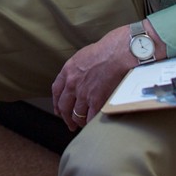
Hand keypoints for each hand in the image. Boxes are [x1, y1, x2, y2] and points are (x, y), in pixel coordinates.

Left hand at [52, 20, 169, 129]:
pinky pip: (90, 118)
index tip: (59, 109)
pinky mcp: (97, 100)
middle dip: (66, 117)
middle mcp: (72, 83)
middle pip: (64, 106)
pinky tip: (92, 125)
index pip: (56, 90)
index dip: (56, 102)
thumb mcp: (84, 55)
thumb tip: (80, 77)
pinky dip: (90, 123)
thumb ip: (78, 69)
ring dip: (79, 122)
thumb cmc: (107, 50)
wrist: (119, 52)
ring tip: (83, 125)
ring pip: (76, 115)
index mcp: (68, 70)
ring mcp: (84, 93)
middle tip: (70, 123)